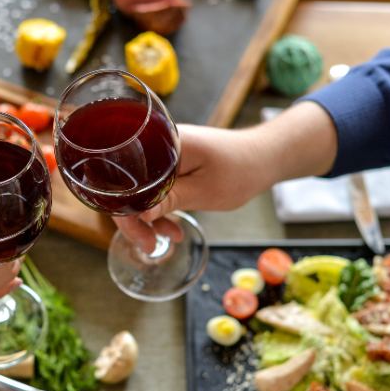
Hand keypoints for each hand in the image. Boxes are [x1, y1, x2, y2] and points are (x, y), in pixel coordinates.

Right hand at [114, 124, 268, 252]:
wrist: (263, 157)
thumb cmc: (240, 170)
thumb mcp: (204, 191)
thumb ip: (170, 200)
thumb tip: (140, 215)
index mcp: (161, 145)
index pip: (126, 180)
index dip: (126, 212)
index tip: (141, 236)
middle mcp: (155, 145)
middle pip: (129, 186)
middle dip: (135, 219)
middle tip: (149, 245)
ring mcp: (162, 155)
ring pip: (141, 190)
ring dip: (148, 217)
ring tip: (165, 239)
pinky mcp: (170, 164)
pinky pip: (154, 188)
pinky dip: (160, 208)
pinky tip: (172, 228)